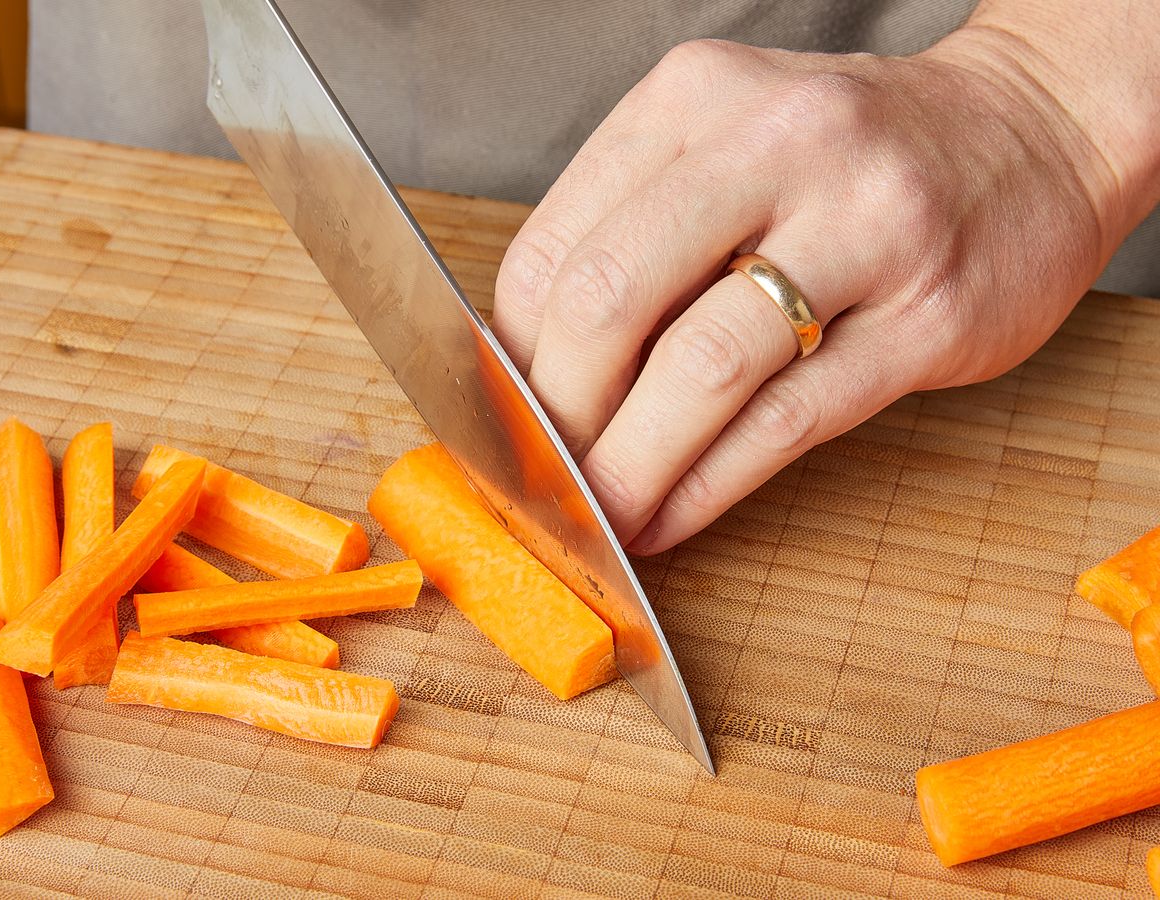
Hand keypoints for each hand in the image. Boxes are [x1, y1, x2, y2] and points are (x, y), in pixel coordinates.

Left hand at [492, 26, 1147, 554]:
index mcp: (695, 98)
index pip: (554, 248)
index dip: (512, 358)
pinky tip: (671, 518)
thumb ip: (633, 231)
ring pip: (701, 369)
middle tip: (551, 475)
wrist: (1033, 132)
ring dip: (630, 466)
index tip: (509, 418)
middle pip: (610, 302)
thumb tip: (535, 367)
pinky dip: (709, 486)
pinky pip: (788, 420)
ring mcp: (865, 226)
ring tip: (604, 516)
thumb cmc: (853, 157)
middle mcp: (775, 143)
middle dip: (559, 417)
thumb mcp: (727, 142)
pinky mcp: (928, 317)